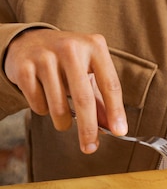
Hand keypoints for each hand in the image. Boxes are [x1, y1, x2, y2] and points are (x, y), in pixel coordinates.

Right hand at [4, 29, 127, 153]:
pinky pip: (38, 105)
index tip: (119, 131)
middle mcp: (71, 48)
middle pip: (84, 98)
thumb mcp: (88, 69)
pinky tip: (44, 97)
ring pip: (58, 106)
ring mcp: (45, 56)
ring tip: (64, 118)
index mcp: (94, 45)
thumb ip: (101, 97)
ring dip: (63, 122)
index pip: (109, 83)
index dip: (115, 110)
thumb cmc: (67, 59)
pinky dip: (43, 110)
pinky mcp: (24, 68)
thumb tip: (111, 127)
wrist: (30, 40)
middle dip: (88, 129)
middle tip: (90, 147)